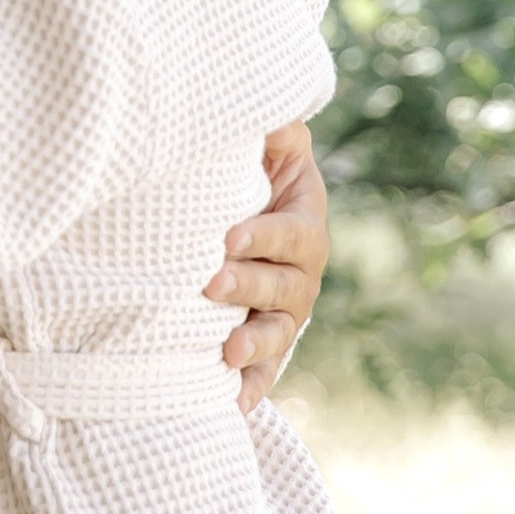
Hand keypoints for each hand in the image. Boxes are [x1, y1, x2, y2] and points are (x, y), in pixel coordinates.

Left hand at [205, 120, 327, 413]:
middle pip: (282, 288)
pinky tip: (232, 403)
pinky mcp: (269, 347)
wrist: (251, 226)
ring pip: (277, 334)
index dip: (264, 236)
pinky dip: (253, 389)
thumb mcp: (274, 151)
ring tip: (228, 352)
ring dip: (255, 345)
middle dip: (247, 287)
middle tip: (209, 285)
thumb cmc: (257, 179)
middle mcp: (302, 277)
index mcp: (305, 227)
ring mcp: (287, 316)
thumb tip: (273, 110)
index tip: (228, 236)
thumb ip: (277, 131)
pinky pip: (267, 373)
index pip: (292, 235)